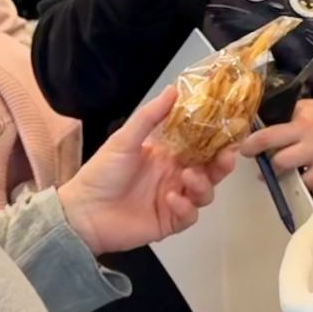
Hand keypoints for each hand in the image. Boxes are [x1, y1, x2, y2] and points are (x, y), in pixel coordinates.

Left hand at [58, 85, 236, 253]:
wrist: (82, 213)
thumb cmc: (101, 173)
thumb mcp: (124, 139)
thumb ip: (150, 116)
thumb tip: (173, 89)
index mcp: (166, 155)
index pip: (200, 145)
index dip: (216, 139)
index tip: (230, 130)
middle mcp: (174, 176)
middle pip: (210, 170)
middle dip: (222, 164)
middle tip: (227, 156)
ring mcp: (173, 200)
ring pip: (205, 193)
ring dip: (203, 184)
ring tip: (188, 178)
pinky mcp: (169, 222)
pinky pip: (189, 215)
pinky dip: (185, 207)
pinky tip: (172, 199)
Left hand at [239, 97, 312, 187]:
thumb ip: (295, 116)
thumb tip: (274, 128)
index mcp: (301, 113)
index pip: (272, 121)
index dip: (256, 130)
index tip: (246, 137)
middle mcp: (304, 131)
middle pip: (268, 139)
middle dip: (252, 147)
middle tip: (245, 152)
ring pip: (281, 163)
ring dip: (273, 170)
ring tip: (269, 174)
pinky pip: (304, 181)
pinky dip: (298, 183)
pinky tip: (296, 182)